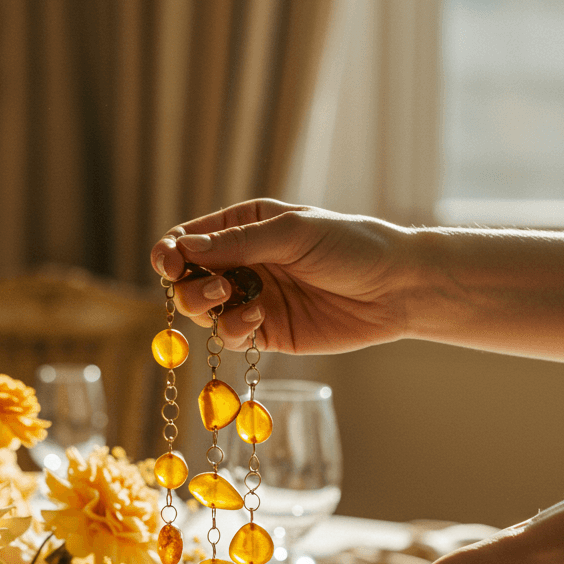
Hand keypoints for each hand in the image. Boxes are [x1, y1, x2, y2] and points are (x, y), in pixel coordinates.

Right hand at [150, 197, 415, 353]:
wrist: (395, 288)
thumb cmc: (350, 245)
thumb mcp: (292, 233)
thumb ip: (238, 244)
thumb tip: (183, 248)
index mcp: (243, 226)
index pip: (187, 239)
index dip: (169, 253)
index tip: (169, 264)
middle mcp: (241, 263)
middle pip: (186, 279)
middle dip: (189, 286)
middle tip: (217, 288)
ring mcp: (251, 299)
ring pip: (202, 311)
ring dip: (207, 309)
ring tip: (235, 300)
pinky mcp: (266, 333)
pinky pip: (229, 336)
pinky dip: (232, 331)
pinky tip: (256, 321)